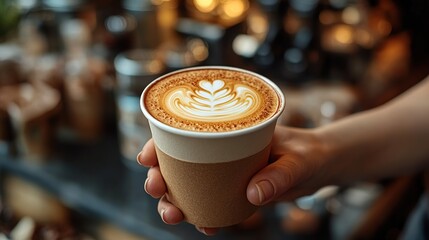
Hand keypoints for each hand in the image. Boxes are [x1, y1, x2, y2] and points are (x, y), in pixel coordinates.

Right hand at [137, 125, 329, 234]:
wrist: (318, 167)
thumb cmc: (306, 153)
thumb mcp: (297, 161)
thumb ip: (278, 176)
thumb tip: (253, 196)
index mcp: (225, 132)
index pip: (183, 133)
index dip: (158, 143)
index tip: (146, 157)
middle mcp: (217, 153)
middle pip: (176, 163)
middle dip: (158, 177)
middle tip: (156, 189)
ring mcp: (222, 174)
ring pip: (186, 187)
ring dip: (173, 202)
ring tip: (173, 215)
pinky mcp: (230, 192)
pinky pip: (209, 204)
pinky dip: (202, 216)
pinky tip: (205, 225)